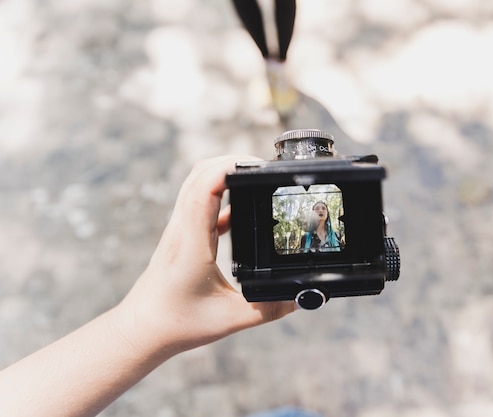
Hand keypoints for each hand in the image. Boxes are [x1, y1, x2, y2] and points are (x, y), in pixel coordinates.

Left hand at [113, 155, 295, 354]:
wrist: (143, 329)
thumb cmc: (178, 323)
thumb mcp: (230, 319)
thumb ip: (269, 308)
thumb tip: (301, 296)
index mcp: (192, 243)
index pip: (205, 187)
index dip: (230, 167)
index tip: (258, 165)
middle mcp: (183, 229)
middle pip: (200, 174)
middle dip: (233, 161)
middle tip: (264, 168)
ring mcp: (180, 229)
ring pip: (198, 183)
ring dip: (224, 173)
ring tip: (255, 179)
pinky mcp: (183, 235)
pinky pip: (201, 202)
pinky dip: (221, 195)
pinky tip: (242, 208)